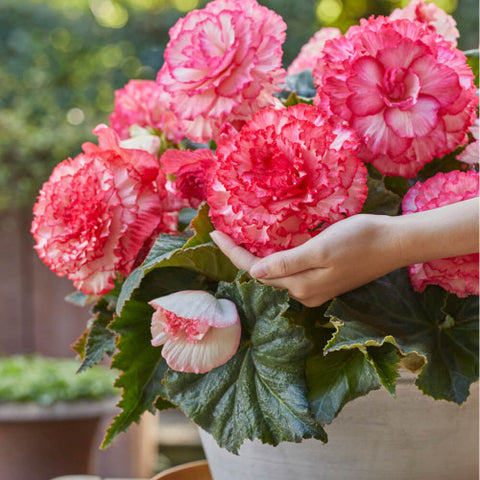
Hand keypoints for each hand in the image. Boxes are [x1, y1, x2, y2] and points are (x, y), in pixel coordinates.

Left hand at [210, 214, 402, 306]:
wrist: (394, 244)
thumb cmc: (359, 240)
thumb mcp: (319, 249)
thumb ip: (287, 264)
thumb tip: (254, 274)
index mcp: (301, 285)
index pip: (256, 271)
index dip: (233, 253)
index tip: (213, 235)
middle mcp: (304, 292)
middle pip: (263, 275)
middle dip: (241, 256)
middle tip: (223, 234)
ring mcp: (315, 288)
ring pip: (277, 274)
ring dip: (258, 258)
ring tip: (240, 238)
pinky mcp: (324, 280)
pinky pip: (291, 271)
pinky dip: (276, 259)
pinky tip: (271, 247)